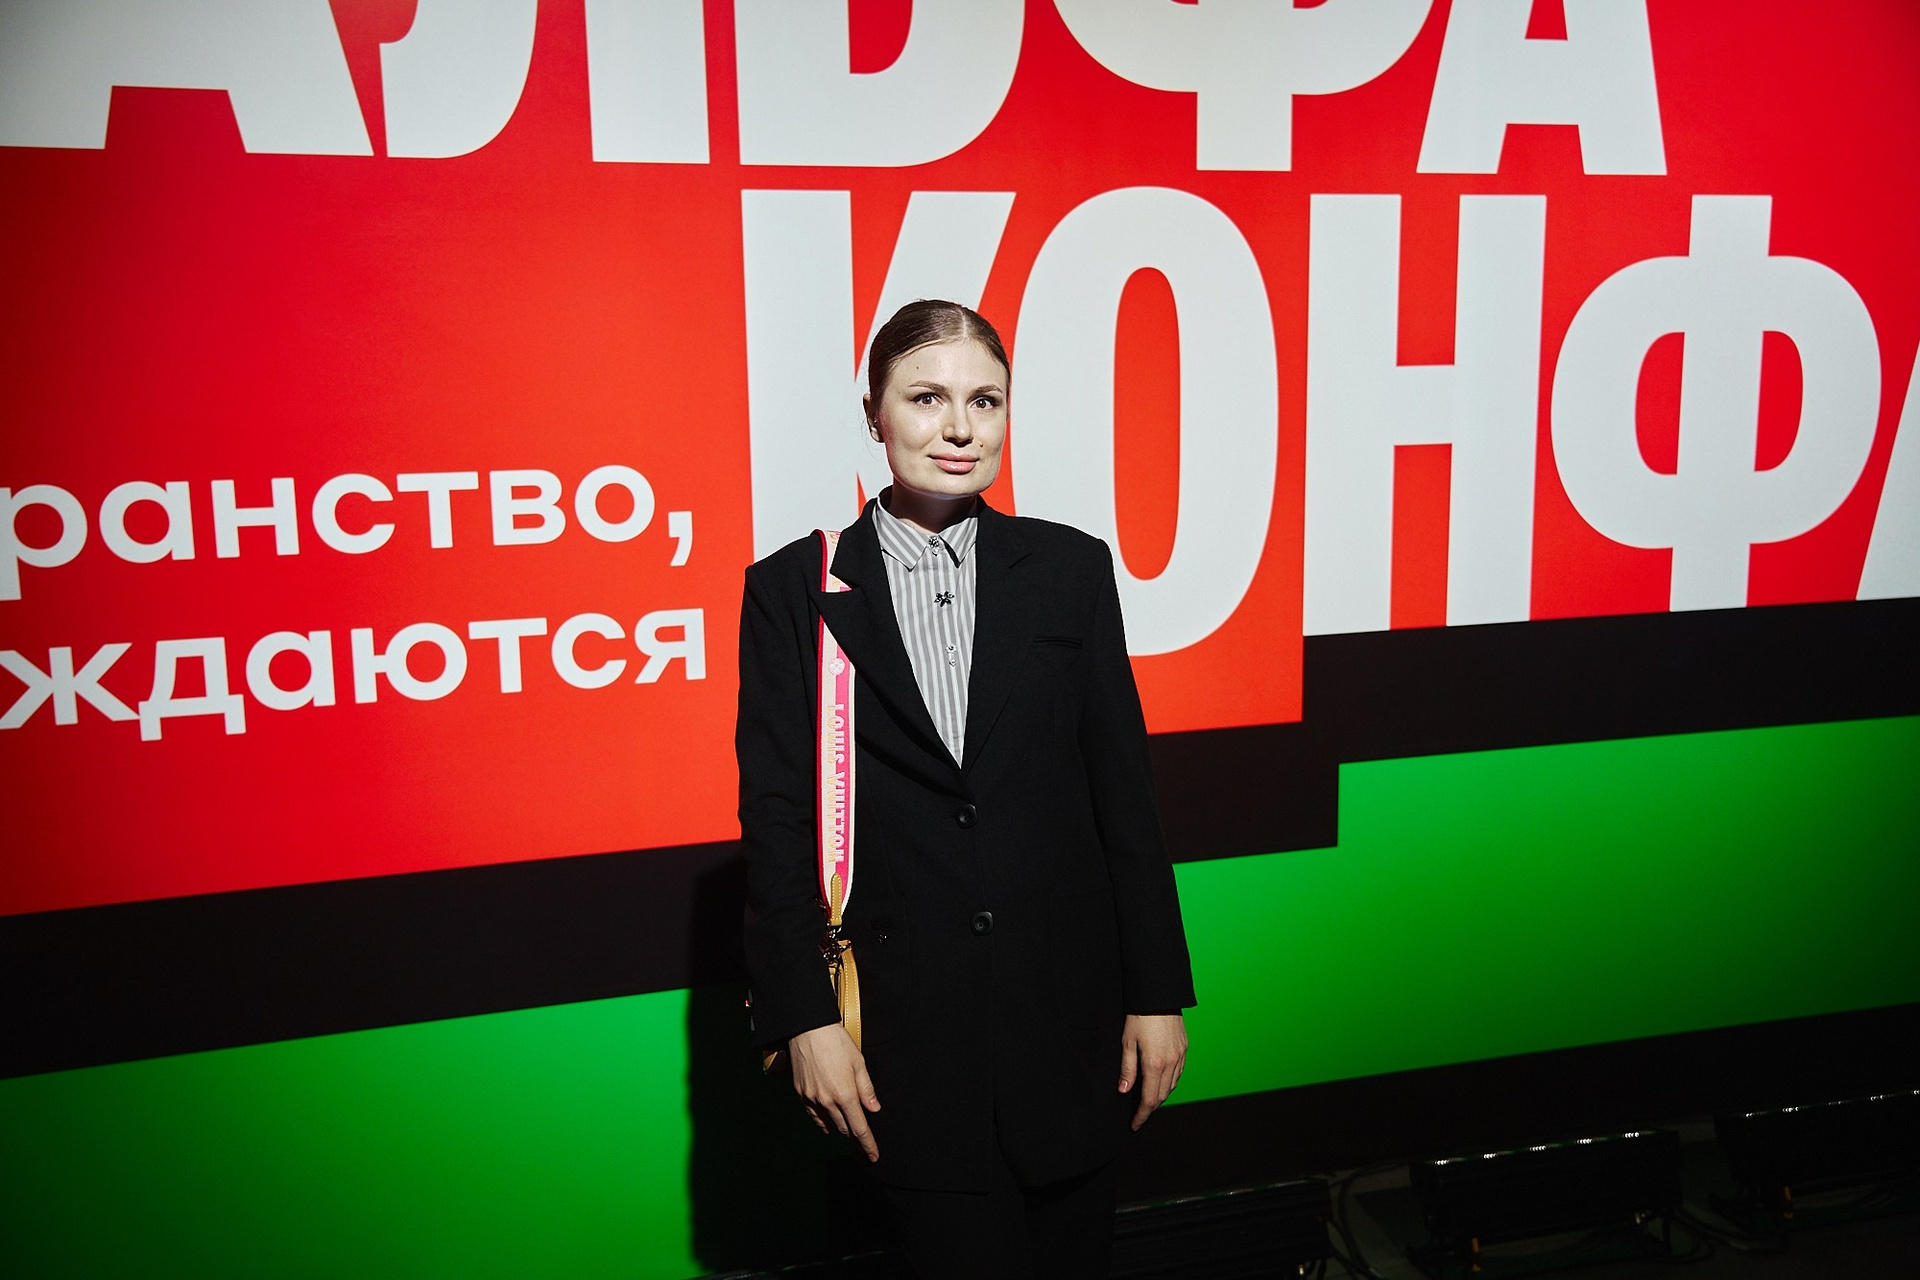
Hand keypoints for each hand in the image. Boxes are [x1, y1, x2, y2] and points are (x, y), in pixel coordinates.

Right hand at [788, 1024, 881, 1160]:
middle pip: (843, 1128)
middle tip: (863, 1143)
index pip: (859, 1127)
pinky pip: (812, 1114)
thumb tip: (873, 1108)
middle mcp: (827, 1100)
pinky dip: (821, 1122)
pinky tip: (826, 1125)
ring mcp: (811, 1098)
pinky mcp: (800, 1092)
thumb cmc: (836, 1041)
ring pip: (827, 1123)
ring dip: (839, 1128)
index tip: (873, 1155)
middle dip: (855, 1136)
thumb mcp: (858, 1062)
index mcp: (845, 1094)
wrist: (807, 1029)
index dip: (867, 1144)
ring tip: (847, 1133)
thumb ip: (866, 1088)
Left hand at [1118, 1012, 1186, 1130]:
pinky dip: (1170, 1083)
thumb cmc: (1139, 1016)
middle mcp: (1171, 1063)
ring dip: (1160, 1096)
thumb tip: (1124, 1091)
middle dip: (1150, 1107)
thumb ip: (1127, 1069)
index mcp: (1155, 1064)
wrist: (1159, 995)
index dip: (1142, 1115)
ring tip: (1148, 1100)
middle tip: (1139, 1114)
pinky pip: (1179, 1073)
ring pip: (1172, 1086)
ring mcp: (1180, 1056)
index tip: (1135, 1124)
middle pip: (1162, 1096)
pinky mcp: (1185, 1048)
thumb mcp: (1127, 1042)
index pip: (1149, 1099)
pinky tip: (1161, 1082)